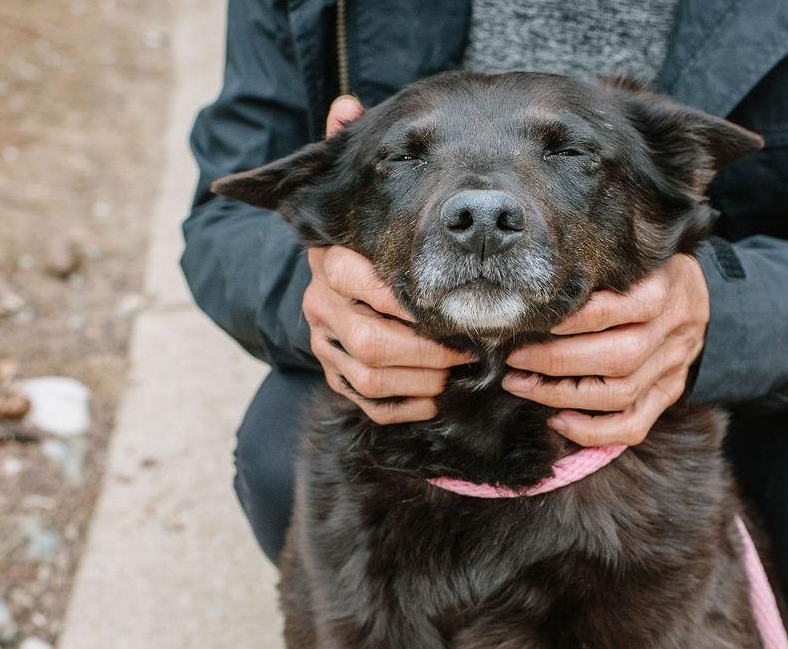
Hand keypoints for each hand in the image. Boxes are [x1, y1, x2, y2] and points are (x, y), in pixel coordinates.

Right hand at [303, 96, 472, 423]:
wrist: (338, 293)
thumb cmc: (370, 246)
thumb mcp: (365, 205)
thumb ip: (358, 160)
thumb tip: (347, 103)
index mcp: (329, 264)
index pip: (360, 284)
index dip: (405, 301)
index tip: (444, 305)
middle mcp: (321, 308)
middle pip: (373, 342)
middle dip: (427, 351)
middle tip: (466, 350)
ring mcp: (327, 349)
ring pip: (373, 378)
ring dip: (422, 380)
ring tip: (454, 373)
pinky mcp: (337, 380)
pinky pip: (371, 405)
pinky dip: (408, 406)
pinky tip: (434, 395)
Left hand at [502, 255, 708, 445]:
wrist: (698, 298)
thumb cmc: (649, 272)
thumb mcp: (634, 256)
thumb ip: (600, 271)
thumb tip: (537, 291)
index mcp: (666, 288)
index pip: (619, 307)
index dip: (575, 318)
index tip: (535, 319)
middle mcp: (674, 331)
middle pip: (618, 357)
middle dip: (557, 362)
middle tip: (515, 359)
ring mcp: (672, 368)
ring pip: (620, 394)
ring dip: (563, 395)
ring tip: (523, 385)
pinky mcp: (667, 395)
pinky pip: (633, 426)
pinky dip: (592, 431)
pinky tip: (557, 421)